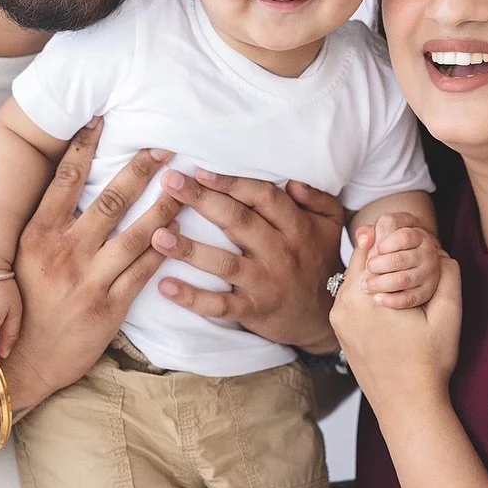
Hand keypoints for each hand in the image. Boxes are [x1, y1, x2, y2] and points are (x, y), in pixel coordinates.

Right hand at [0, 119, 180, 410]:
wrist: (17, 365)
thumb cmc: (20, 307)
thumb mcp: (22, 259)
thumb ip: (45, 224)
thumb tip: (64, 184)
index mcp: (37, 236)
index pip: (64, 181)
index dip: (84, 147)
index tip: (102, 120)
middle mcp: (63, 254)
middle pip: (110, 199)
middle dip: (140, 169)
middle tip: (164, 146)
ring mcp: (88, 281)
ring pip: (137, 233)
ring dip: (165, 206)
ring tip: (187, 185)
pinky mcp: (109, 309)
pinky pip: (144, 272)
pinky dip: (164, 249)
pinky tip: (182, 231)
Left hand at [151, 169, 344, 352]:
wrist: (324, 318)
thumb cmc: (319, 259)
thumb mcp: (330, 224)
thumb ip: (316, 197)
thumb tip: (291, 179)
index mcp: (297, 227)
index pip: (263, 198)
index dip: (232, 182)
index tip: (201, 169)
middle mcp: (281, 253)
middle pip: (238, 223)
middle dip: (202, 200)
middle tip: (170, 183)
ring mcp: (265, 283)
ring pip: (225, 264)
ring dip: (189, 249)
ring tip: (157, 235)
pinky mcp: (253, 311)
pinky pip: (220, 306)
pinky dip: (192, 298)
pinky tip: (165, 286)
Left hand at [330, 225, 461, 415]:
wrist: (407, 406)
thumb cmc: (429, 364)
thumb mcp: (448, 316)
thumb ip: (448, 277)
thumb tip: (441, 251)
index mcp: (364, 295)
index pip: (370, 245)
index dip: (389, 237)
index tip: (406, 236)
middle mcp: (343, 304)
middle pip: (359, 260)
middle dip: (381, 254)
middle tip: (404, 250)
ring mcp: (338, 319)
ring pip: (354, 278)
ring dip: (373, 273)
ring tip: (398, 275)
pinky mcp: (340, 331)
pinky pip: (351, 297)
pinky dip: (366, 292)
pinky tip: (388, 300)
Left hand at [360, 212, 441, 308]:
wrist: (410, 261)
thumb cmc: (390, 245)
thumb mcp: (380, 232)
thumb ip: (367, 232)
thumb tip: (363, 241)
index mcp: (419, 236)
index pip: (403, 238)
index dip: (385, 244)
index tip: (377, 248)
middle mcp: (428, 255)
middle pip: (400, 260)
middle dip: (378, 265)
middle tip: (367, 268)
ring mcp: (429, 275)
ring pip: (403, 280)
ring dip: (380, 284)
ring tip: (365, 285)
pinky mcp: (426, 293)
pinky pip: (409, 299)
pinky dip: (392, 300)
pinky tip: (377, 298)